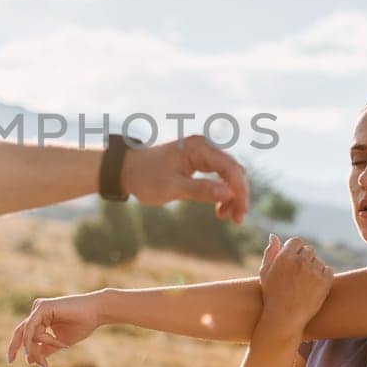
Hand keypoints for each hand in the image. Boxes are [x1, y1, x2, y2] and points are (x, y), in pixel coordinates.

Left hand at [5, 290, 106, 366]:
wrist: (96, 313)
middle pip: (21, 332)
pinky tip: (55, 343)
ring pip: (28, 334)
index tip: (27, 364)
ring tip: (50, 357)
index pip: (26, 335)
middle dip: (14, 347)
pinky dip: (40, 339)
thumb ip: (44, 349)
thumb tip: (29, 360)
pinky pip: (32, 328)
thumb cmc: (82, 325)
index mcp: (41, 318)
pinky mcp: (42, 307)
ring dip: (37, 349)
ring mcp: (38, 308)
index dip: (24, 350)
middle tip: (9, 361)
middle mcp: (37, 312)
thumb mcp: (59, 342)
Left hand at [122, 134, 249, 223]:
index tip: (240, 214)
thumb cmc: (145, 177)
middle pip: (233, 170)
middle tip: (237, 220)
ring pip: (228, 173)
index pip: (230, 168)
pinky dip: (222, 191)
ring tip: (226, 216)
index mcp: (198, 147)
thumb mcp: (172, 188)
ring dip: (231, 194)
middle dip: (238, 195)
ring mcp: (201, 152)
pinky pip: (218, 175)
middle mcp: (203, 146)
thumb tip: (229, 194)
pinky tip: (219, 208)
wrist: (126, 169)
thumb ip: (201, 190)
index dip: (239, 191)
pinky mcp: (198, 161)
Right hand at [255, 234, 332, 347]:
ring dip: (314, 268)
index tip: (293, 262)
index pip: (296, 242)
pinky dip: (323, 276)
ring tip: (305, 283)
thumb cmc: (272, 296)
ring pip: (319, 261)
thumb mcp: (265, 273)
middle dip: (305, 259)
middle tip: (299, 275)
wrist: (284, 319)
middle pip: (309, 250)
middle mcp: (300, 262)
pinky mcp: (325, 282)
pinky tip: (314, 286)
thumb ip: (270, 253)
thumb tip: (274, 236)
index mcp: (284, 257)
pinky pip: (328, 270)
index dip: (295, 250)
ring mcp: (313, 272)